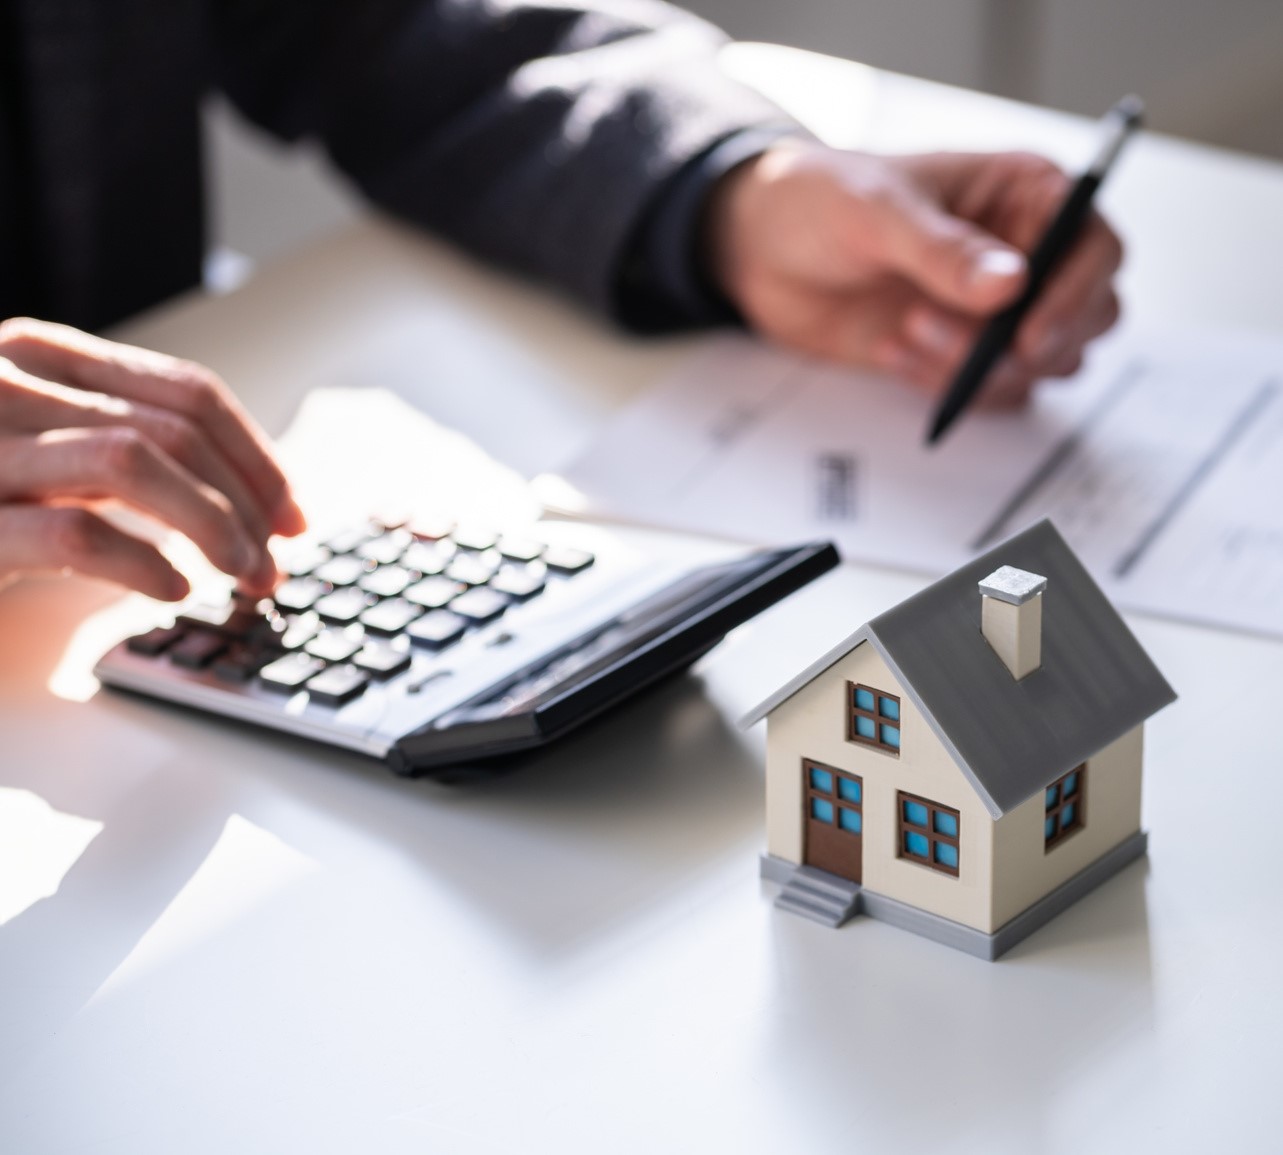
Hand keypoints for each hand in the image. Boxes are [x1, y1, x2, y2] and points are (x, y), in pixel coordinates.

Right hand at [0, 318, 306, 600]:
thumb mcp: (35, 446)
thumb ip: (111, 444)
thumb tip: (235, 494)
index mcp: (38, 356)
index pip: (186, 392)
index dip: (257, 456)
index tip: (293, 512)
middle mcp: (7, 382)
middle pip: (176, 428)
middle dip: (249, 500)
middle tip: (279, 561)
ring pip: (136, 462)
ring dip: (215, 527)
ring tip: (244, 577)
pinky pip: (76, 531)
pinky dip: (142, 563)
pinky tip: (173, 589)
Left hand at [706, 143, 1122, 405]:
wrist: (759, 249)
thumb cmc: (819, 200)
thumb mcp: (877, 211)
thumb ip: (943, 251)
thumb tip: (1010, 286)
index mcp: (1021, 194)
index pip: (1092, 245)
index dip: (1077, 293)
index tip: (1030, 332)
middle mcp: (1023, 253)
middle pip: (1089, 315)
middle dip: (1035, 343)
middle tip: (980, 348)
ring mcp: (993, 310)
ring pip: (1041, 364)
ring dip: (978, 366)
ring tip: (907, 328)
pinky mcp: (959, 352)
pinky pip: (989, 392)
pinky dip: (947, 386)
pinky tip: (894, 351)